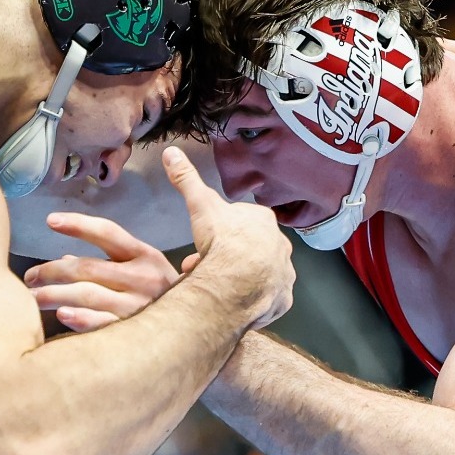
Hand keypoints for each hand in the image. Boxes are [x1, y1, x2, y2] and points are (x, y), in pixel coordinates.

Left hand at [24, 213, 189, 331]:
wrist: (206, 328)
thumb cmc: (168, 297)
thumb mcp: (146, 270)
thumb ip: (110, 261)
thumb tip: (66, 259)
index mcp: (147, 256)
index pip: (108, 233)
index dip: (78, 225)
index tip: (50, 221)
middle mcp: (144, 278)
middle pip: (88, 267)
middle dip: (52, 270)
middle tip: (30, 277)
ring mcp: (140, 306)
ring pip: (89, 295)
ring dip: (56, 295)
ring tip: (33, 297)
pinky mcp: (136, 331)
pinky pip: (103, 324)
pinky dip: (81, 319)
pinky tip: (62, 316)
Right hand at [163, 146, 292, 328]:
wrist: (237, 283)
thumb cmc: (223, 242)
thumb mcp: (200, 205)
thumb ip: (187, 179)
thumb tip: (171, 152)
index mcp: (264, 221)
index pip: (243, 222)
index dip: (222, 232)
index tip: (205, 242)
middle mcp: (280, 246)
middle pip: (253, 249)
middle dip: (230, 256)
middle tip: (206, 266)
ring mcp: (284, 274)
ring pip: (262, 273)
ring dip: (242, 278)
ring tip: (217, 287)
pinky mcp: (282, 299)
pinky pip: (269, 298)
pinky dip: (254, 299)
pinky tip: (236, 302)